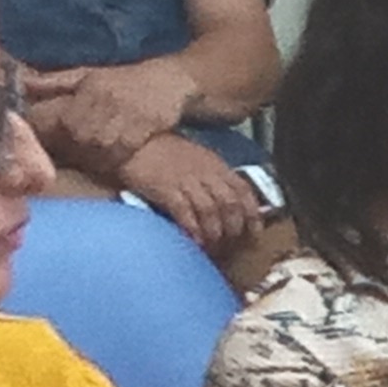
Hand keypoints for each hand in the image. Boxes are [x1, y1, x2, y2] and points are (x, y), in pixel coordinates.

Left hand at [30, 51, 198, 166]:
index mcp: (89, 88)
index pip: (61, 116)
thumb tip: (20, 82)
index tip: (39, 140)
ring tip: (79, 161)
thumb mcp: (86, 74)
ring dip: (85, 157)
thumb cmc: (123, 80)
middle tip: (57, 156)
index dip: (48, 131)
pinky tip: (101, 163)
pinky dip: (107, 162)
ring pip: (95, 147)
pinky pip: (118, 155)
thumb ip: (54, 83)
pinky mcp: (140, 134)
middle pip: (76, 134)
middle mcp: (104, 103)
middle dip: (66, 147)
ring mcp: (123, 119)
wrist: (169, 82)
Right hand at [115, 132, 262, 253]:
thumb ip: (214, 177)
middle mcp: (205, 172)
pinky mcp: (166, 188)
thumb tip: (229, 204)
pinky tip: (193, 240)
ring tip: (211, 245)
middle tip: (229, 243)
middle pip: (229, 205)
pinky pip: (185, 213)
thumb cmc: (163, 152)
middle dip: (233, 227)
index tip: (255, 231)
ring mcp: (185, 180)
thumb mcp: (197, 158)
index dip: (252, 214)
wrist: (133, 141)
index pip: (243, 190)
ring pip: (210, 211)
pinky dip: (192, 229)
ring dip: (213, 232)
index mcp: (215, 165)